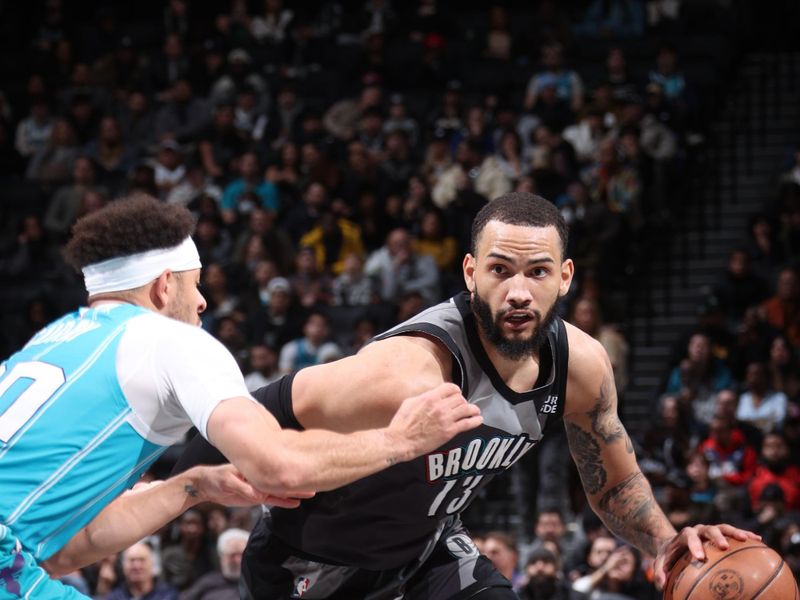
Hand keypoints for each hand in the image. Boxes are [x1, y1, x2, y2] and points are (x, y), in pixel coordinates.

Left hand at [193, 464, 314, 508]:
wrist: (207, 486)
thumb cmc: (215, 479)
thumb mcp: (226, 481)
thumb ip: (242, 488)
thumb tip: (258, 496)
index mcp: (255, 468)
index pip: (274, 469)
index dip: (287, 471)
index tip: (302, 472)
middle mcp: (260, 476)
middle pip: (281, 479)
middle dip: (297, 480)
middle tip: (315, 481)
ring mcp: (260, 486)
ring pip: (280, 489)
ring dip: (294, 491)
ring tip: (311, 492)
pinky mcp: (257, 496)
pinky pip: (273, 499)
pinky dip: (284, 501)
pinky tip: (296, 503)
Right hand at [387, 383, 481, 460]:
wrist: (401, 440)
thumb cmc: (402, 422)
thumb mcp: (410, 402)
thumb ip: (424, 397)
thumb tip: (431, 396)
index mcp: (430, 397)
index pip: (451, 388)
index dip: (455, 390)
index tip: (456, 394)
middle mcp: (440, 406)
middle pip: (460, 398)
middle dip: (462, 401)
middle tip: (461, 406)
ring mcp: (446, 419)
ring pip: (467, 409)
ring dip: (472, 409)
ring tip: (475, 411)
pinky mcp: (449, 432)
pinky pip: (467, 424)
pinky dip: (475, 421)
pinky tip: (479, 420)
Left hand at [654, 524, 760, 588]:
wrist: (673, 543)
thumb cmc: (669, 555)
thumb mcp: (661, 562)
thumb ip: (659, 571)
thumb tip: (661, 583)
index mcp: (684, 535)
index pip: (688, 536)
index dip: (694, 545)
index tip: (700, 557)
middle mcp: (698, 530)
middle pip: (708, 528)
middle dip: (716, 536)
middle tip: (724, 546)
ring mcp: (710, 531)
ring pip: (723, 527)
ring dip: (735, 532)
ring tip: (747, 538)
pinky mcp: (720, 534)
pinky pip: (733, 533)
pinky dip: (745, 535)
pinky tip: (758, 540)